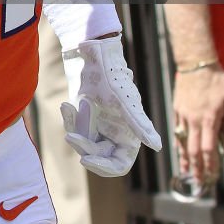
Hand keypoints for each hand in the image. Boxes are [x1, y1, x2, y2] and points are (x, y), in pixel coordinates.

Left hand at [61, 35, 161, 175]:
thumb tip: (157, 146)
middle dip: (83, 146)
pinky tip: (66, 106)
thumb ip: (139, 124)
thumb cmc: (111, 76)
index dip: (104, 167)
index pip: (119, 165)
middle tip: (71, 135)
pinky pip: (75, 128)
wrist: (91, 56)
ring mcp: (100, 126)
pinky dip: (69, 119)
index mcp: (129, 134)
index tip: (85, 160)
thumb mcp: (123, 101)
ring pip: (83, 142)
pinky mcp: (85, 118)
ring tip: (69, 107)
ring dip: (74, 127)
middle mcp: (116, 133)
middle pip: (97, 155)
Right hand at [173, 65, 223, 183]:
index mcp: (208, 119)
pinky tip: (179, 149)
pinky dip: (178, 142)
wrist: (195, 63)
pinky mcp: (177, 108)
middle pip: (193, 149)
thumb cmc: (216, 80)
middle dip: (196, 167)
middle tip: (197, 182)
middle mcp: (193, 120)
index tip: (212, 176)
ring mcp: (183, 114)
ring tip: (185, 172)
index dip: (210, 164)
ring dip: (184, 158)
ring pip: (183, 141)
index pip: (208, 148)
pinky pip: (177, 129)